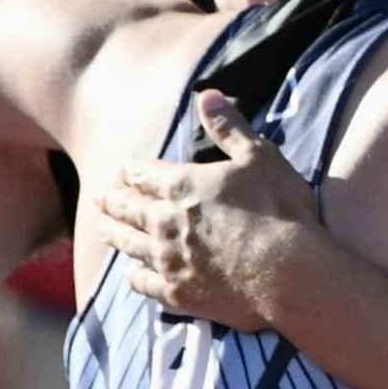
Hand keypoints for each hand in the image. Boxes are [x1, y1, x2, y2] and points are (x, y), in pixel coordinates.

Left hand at [96, 91, 319, 331]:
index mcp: (181, 185)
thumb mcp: (258, 156)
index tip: (123, 172)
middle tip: (99, 198)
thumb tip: (207, 94)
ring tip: (103, 229)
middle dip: (113, 201)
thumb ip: (229, 127)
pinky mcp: (177, 294)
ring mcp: (167, 260)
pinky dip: (134, 276)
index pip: (144, 175)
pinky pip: (143, 283)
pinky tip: (131, 274)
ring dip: (114, 233)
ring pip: (128, 244)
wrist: (287, 272)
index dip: (132, 172)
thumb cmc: (278, 209)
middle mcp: (164, 222)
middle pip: (128, 209)